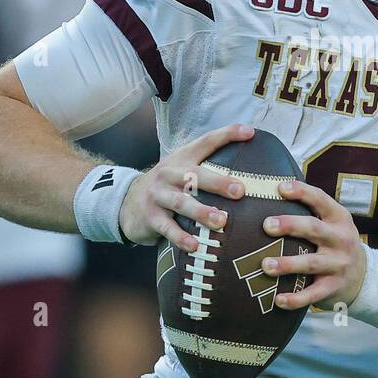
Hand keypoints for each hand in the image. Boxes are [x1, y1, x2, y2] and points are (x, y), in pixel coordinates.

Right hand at [118, 123, 252, 249]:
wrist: (126, 202)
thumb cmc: (168, 186)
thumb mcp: (183, 169)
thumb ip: (209, 167)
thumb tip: (249, 172)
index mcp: (182, 158)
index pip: (206, 141)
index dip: (227, 134)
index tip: (250, 132)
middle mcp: (170, 174)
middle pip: (195, 176)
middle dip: (218, 183)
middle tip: (240, 191)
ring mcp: (159, 195)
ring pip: (181, 202)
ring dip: (201, 212)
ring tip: (221, 221)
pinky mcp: (151, 217)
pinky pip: (167, 228)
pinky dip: (181, 237)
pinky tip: (194, 246)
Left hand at [259, 180, 365, 310]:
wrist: (362, 277)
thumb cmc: (334, 243)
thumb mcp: (331, 224)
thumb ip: (309, 211)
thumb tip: (272, 191)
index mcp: (338, 218)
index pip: (321, 199)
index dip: (302, 192)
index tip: (280, 188)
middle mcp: (341, 239)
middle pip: (314, 229)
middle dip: (290, 225)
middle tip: (266, 225)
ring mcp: (339, 264)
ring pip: (312, 263)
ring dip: (288, 264)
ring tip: (266, 265)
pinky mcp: (334, 287)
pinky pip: (313, 294)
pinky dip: (296, 298)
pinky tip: (278, 300)